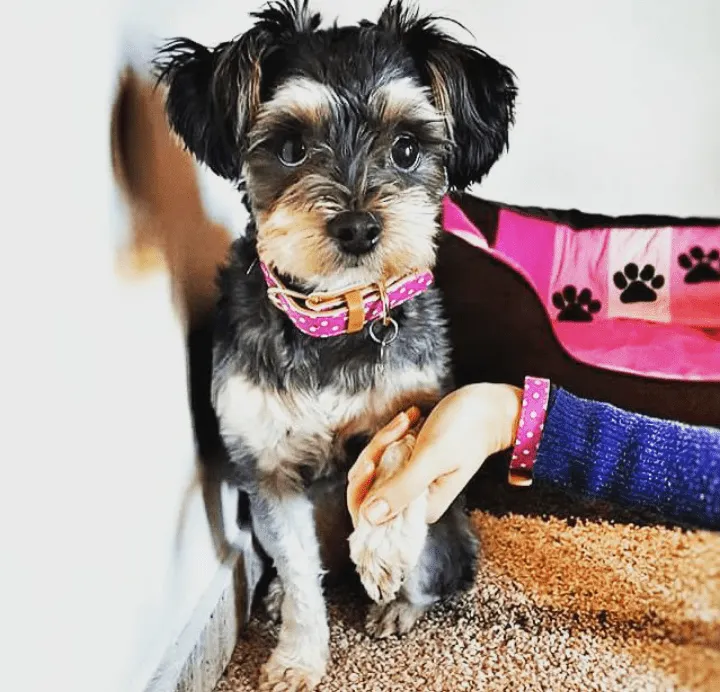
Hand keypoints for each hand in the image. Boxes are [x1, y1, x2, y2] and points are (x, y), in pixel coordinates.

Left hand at [347, 383, 522, 525]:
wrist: (487, 406)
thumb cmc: (467, 429)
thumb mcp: (432, 457)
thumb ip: (403, 488)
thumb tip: (369, 518)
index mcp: (420, 511)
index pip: (370, 515)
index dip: (362, 489)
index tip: (373, 460)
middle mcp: (413, 502)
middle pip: (368, 487)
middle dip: (375, 455)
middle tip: (398, 429)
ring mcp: (410, 482)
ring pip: (374, 466)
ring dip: (385, 439)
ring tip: (408, 420)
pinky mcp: (408, 465)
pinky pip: (383, 453)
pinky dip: (391, 434)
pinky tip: (410, 418)